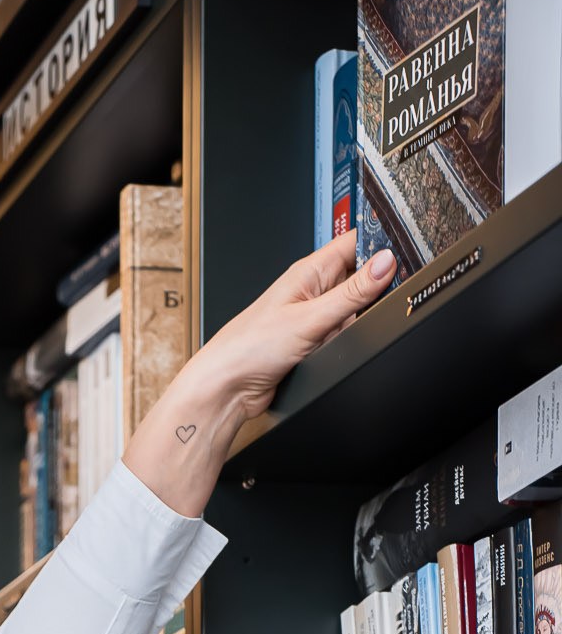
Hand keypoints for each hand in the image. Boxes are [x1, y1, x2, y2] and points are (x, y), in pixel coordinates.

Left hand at [123, 231, 395, 517]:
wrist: (227, 391)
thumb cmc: (248, 348)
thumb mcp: (311, 317)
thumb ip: (352, 292)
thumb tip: (386, 262)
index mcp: (308, 272)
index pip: (354, 243)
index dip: (380, 242)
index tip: (406, 250)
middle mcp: (312, 291)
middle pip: (361, 278)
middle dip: (372, 291)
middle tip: (373, 304)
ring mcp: (313, 317)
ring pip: (354, 311)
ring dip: (355, 323)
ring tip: (338, 333)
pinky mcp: (313, 343)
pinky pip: (342, 336)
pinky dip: (344, 342)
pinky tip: (334, 349)